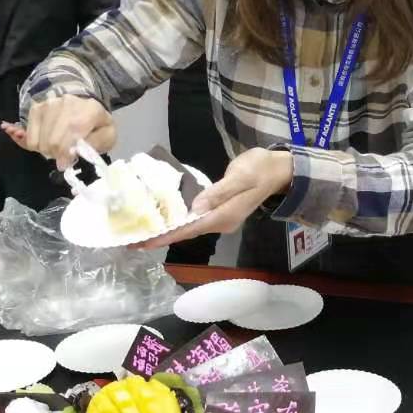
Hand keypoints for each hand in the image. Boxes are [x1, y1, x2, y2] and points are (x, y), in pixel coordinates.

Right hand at [2, 95, 117, 170]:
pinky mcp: (36, 108)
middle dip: (56, 154)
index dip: (65, 154)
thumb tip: (73, 152)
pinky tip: (43, 142)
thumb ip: (95, 145)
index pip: (71, 135)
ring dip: (45, 150)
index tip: (65, 164)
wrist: (84, 104)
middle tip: (63, 155)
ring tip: (56, 147)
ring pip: (38, 140)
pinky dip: (33, 144)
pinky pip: (28, 135)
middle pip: (52, 141)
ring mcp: (48, 105)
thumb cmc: (97, 124)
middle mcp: (66, 104)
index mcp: (89, 110)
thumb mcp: (107, 136)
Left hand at [134, 148, 292, 248]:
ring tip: (142, 231)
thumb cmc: (260, 169)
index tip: (144, 242)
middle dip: (161, 236)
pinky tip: (163, 217)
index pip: (190, 229)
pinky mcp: (219, 211)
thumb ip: (218, 192)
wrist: (279, 170)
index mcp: (224, 216)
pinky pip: (194, 219)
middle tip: (133, 240)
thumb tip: (195, 208)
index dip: (166, 236)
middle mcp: (221, 222)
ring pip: (189, 227)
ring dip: (167, 230)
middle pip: (186, 233)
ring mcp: (221, 218)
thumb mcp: (240, 177)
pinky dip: (177, 220)